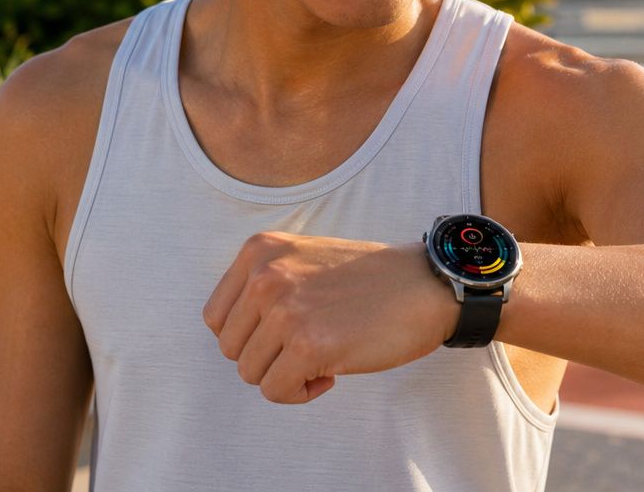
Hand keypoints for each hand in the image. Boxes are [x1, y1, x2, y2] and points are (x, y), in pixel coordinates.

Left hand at [202, 231, 459, 403]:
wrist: (426, 286)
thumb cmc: (373, 279)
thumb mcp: (305, 260)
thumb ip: (266, 284)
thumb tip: (237, 334)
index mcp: (260, 251)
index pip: (217, 316)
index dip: (249, 337)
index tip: (283, 336)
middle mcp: (266, 276)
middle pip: (231, 348)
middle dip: (267, 358)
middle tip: (307, 349)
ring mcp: (285, 310)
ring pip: (250, 372)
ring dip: (285, 376)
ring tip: (321, 359)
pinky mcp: (307, 345)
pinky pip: (276, 391)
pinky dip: (301, 393)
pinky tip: (330, 375)